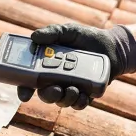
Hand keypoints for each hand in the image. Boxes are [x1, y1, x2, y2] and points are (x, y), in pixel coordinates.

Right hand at [16, 23, 135, 109]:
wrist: (112, 46)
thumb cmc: (86, 38)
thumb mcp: (68, 31)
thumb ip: (52, 32)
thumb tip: (34, 37)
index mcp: (47, 66)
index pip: (30, 80)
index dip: (24, 89)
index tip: (24, 94)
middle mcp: (57, 79)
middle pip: (45, 95)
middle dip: (48, 96)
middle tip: (55, 89)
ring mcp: (71, 88)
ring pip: (62, 101)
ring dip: (65, 99)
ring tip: (73, 89)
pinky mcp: (86, 94)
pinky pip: (79, 104)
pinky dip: (79, 102)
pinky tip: (82, 95)